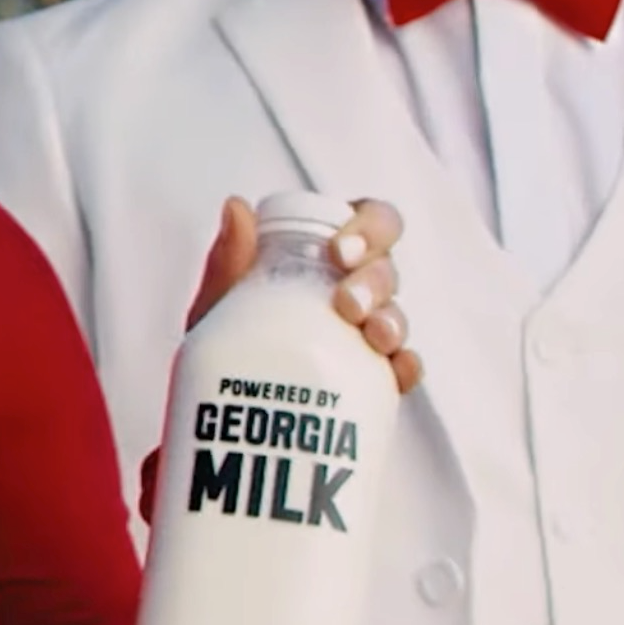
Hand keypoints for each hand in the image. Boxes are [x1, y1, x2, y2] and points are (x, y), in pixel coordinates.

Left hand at [187, 195, 423, 394]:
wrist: (225, 416)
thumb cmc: (222, 354)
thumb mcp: (216, 308)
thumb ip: (227, 263)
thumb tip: (236, 208)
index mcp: (320, 260)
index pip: (365, 221)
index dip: (368, 227)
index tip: (340, 251)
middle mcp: (349, 291)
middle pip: (385, 269)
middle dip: (374, 280)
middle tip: (346, 303)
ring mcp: (364, 336)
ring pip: (396, 314)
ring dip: (392, 320)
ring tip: (372, 336)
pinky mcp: (373, 380)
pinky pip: (403, 368)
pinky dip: (407, 366)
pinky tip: (396, 369)